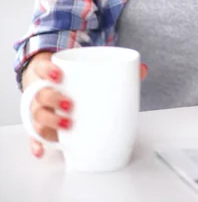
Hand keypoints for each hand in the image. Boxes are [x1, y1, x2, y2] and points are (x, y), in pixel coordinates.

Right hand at [22, 50, 148, 158]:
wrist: (51, 78)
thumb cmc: (70, 76)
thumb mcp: (84, 66)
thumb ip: (113, 67)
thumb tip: (142, 69)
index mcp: (49, 73)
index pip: (41, 68)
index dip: (47, 71)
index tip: (60, 75)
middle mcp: (41, 90)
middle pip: (40, 95)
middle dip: (53, 100)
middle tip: (70, 104)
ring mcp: (39, 108)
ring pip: (37, 116)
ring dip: (50, 122)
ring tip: (68, 124)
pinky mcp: (41, 125)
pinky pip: (34, 137)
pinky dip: (36, 144)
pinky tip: (42, 151)